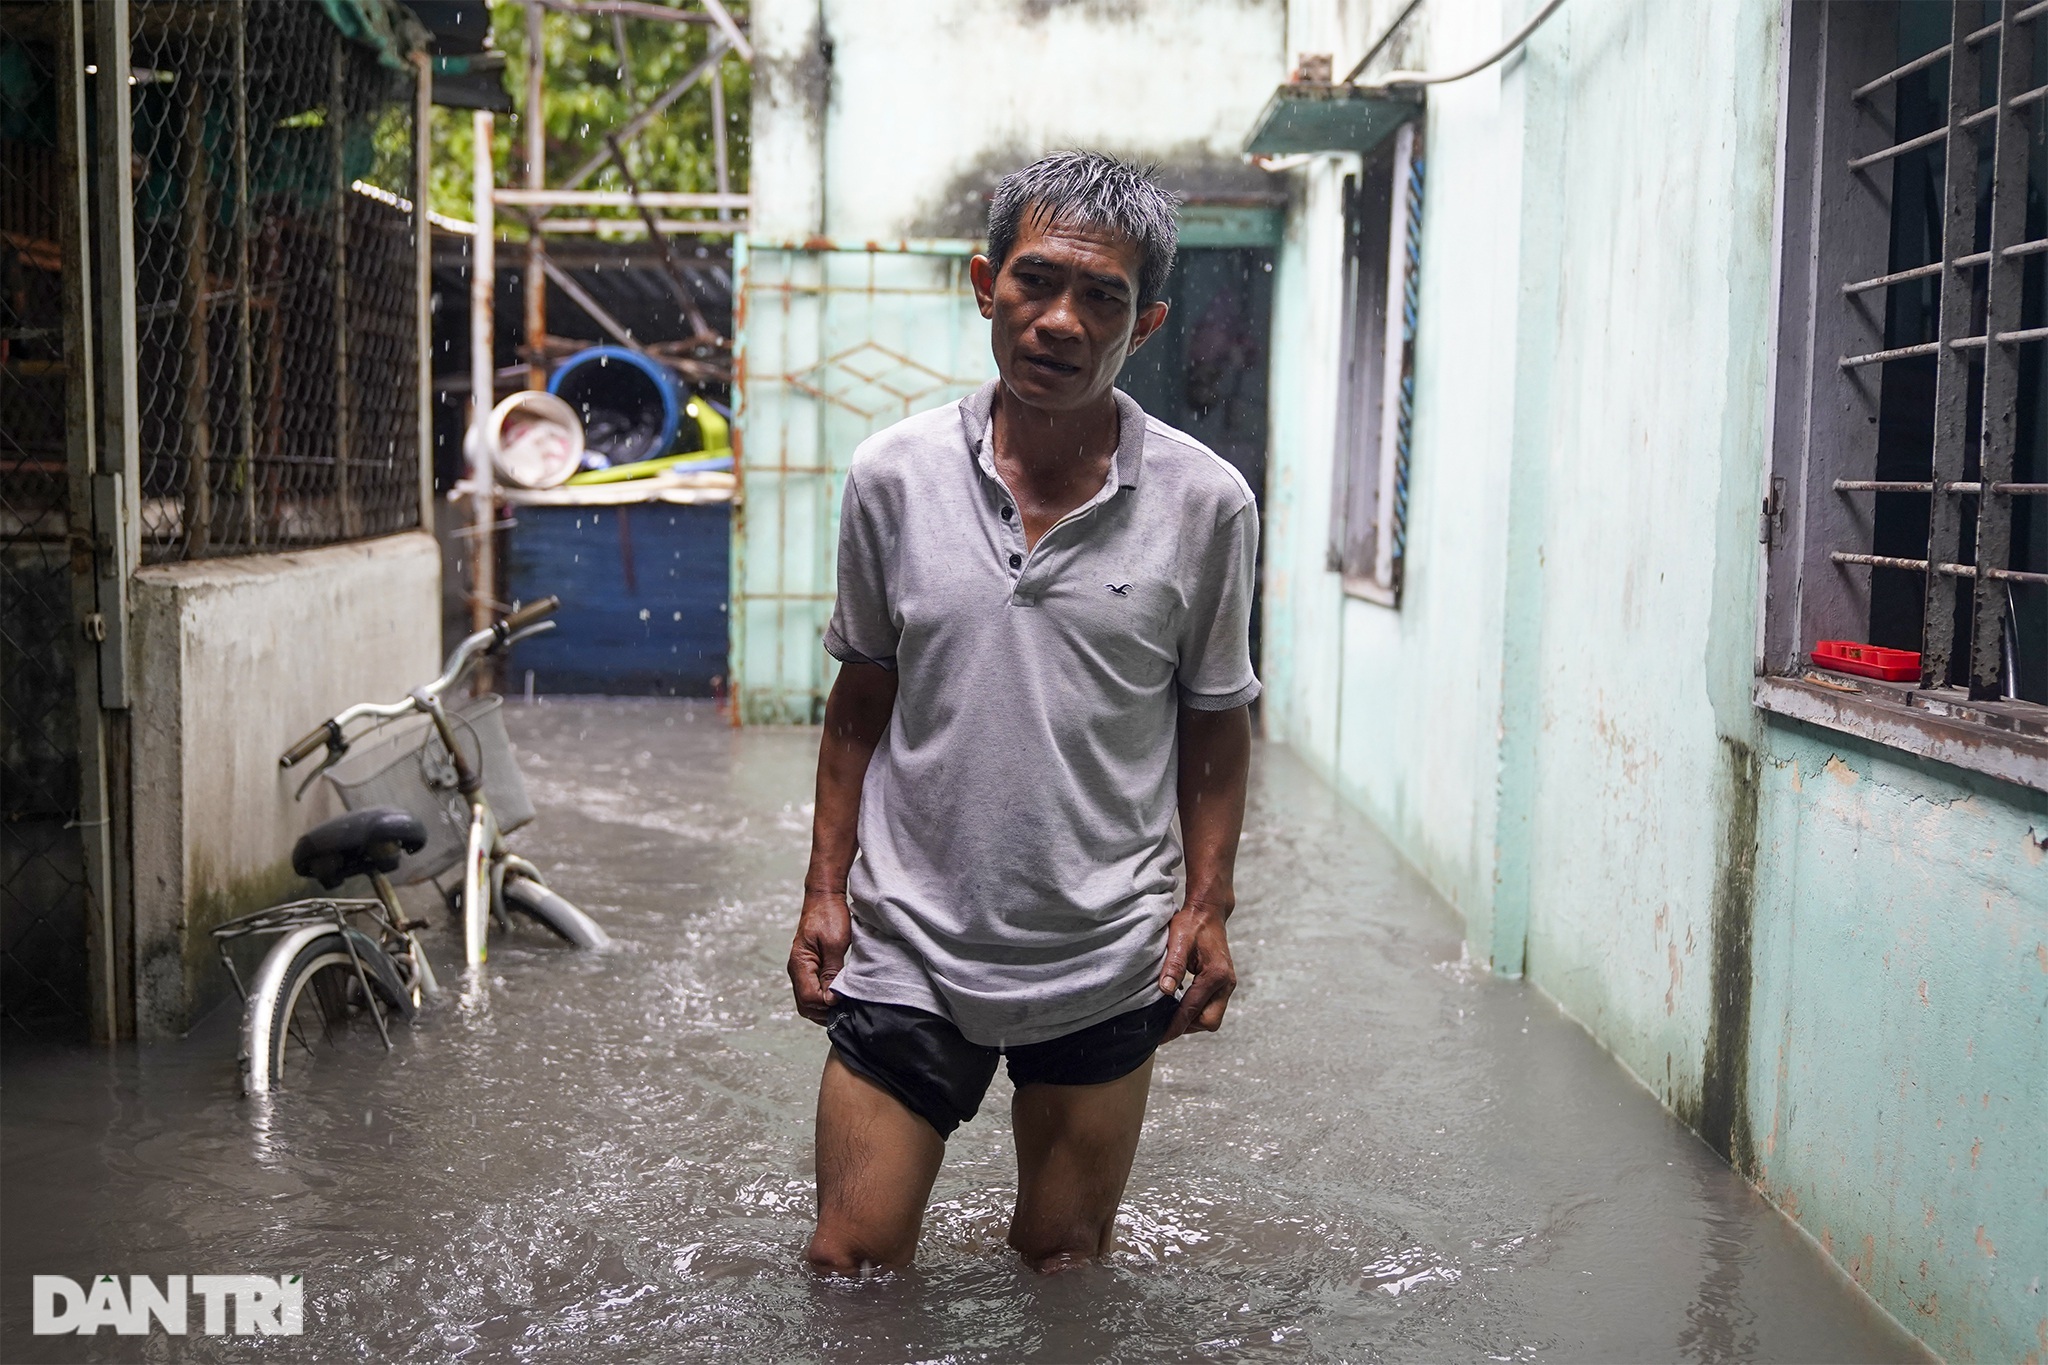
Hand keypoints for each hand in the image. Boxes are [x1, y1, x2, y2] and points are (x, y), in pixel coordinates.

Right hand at [788, 888, 851, 1024]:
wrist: (823, 898)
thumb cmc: (829, 916)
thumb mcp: (835, 944)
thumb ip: (831, 972)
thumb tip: (830, 999)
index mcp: (800, 963)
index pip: (809, 997)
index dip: (826, 1003)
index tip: (843, 1000)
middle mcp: (796, 970)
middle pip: (805, 1004)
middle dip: (824, 1011)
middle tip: (845, 1008)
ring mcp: (801, 969)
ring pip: (807, 1001)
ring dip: (824, 1006)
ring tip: (843, 1004)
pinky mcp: (809, 968)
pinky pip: (812, 990)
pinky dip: (824, 997)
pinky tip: (838, 995)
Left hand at [1158, 901, 1235, 1042]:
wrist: (1209, 911)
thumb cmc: (1193, 923)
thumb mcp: (1178, 941)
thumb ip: (1173, 966)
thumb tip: (1164, 991)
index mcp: (1216, 975)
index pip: (1193, 1010)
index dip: (1176, 1026)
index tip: (1161, 1037)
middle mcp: (1226, 983)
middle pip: (1209, 1022)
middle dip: (1187, 1026)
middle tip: (1165, 1025)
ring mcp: (1227, 985)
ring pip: (1211, 1017)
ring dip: (1192, 1019)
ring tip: (1169, 1015)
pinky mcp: (1224, 984)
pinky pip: (1211, 1007)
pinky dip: (1196, 1010)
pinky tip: (1179, 1005)